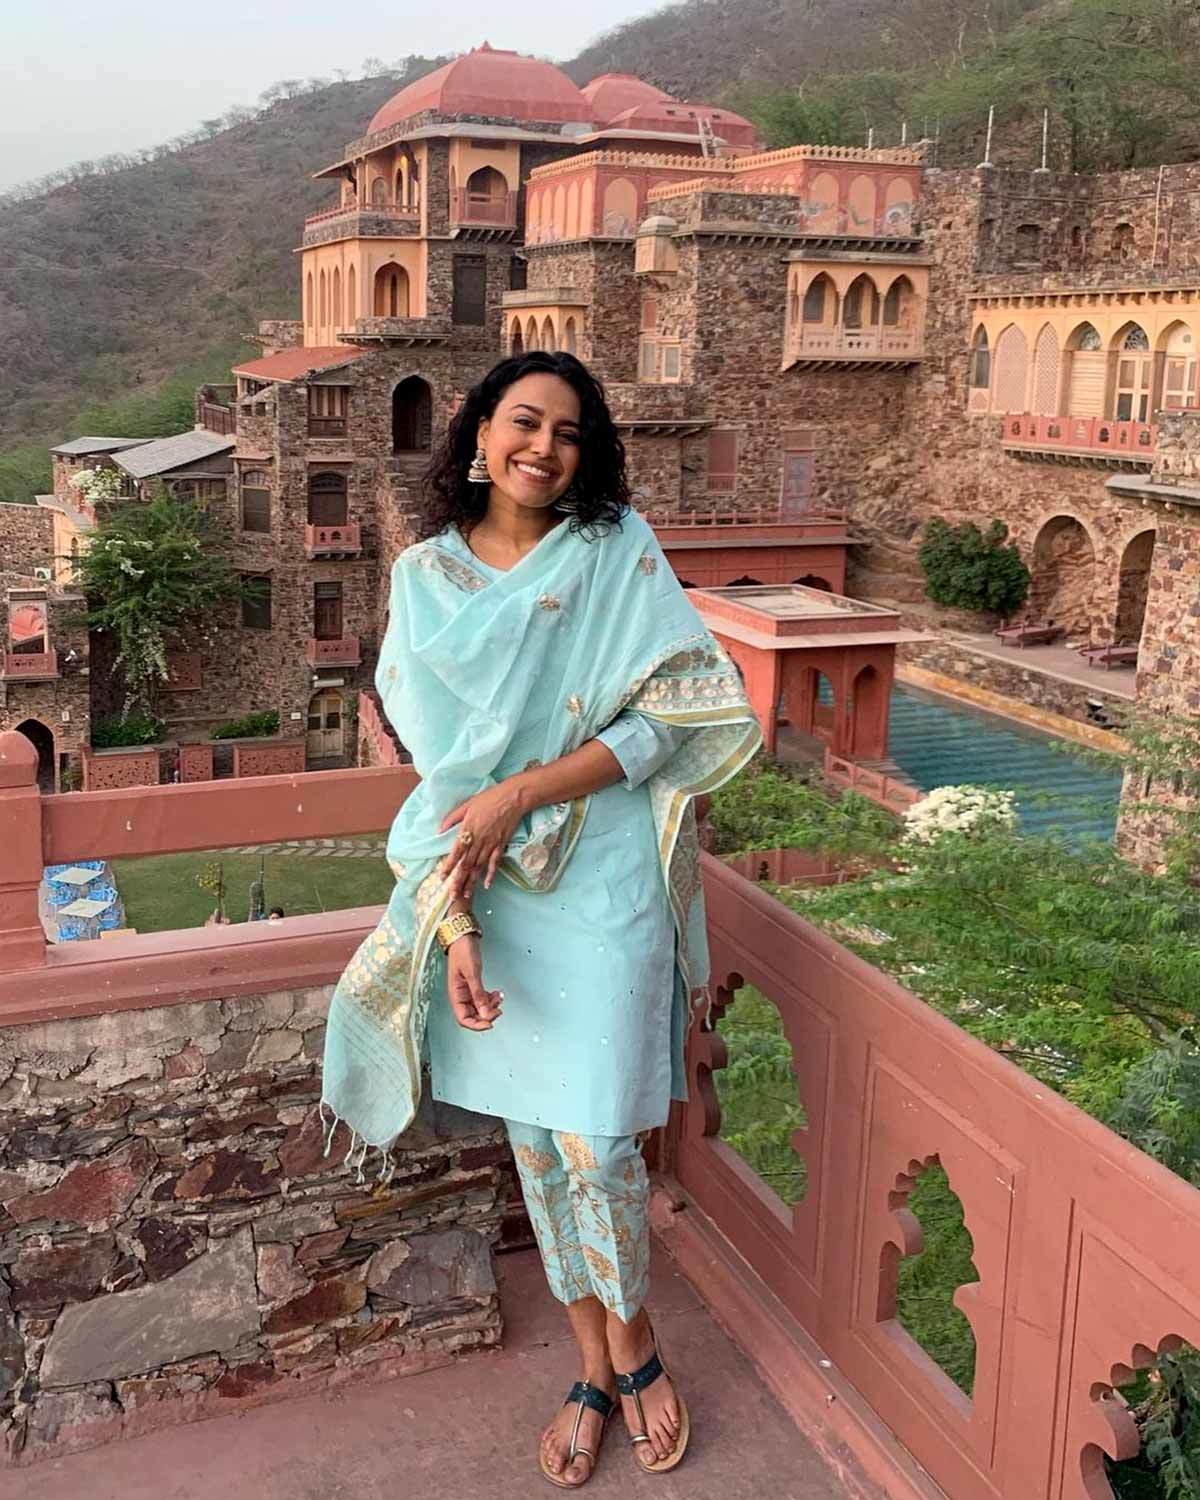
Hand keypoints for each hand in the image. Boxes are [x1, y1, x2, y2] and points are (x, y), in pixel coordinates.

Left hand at [438, 779, 529, 899]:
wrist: (512, 798)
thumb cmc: (488, 799)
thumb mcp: (466, 805)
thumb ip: (452, 818)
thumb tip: (439, 830)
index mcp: (468, 830)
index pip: (456, 852)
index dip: (449, 866)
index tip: (442, 877)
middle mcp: (479, 841)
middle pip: (466, 865)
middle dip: (458, 881)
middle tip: (453, 896)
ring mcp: (491, 844)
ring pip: (479, 867)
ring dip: (472, 882)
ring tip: (466, 895)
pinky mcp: (501, 845)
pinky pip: (495, 863)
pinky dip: (491, 874)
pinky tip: (487, 885)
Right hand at [445, 936, 501, 1030]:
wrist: (463, 936)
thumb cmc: (463, 951)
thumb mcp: (472, 973)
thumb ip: (478, 994)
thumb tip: (484, 1013)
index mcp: (456, 995)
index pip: (463, 1019)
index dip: (477, 1025)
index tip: (490, 1023)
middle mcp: (460, 995)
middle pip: (473, 1016)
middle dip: (486, 1015)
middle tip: (499, 1010)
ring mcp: (467, 991)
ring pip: (479, 1008)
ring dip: (490, 1007)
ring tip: (499, 998)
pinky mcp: (473, 985)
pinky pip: (482, 998)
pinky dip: (490, 999)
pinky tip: (497, 994)